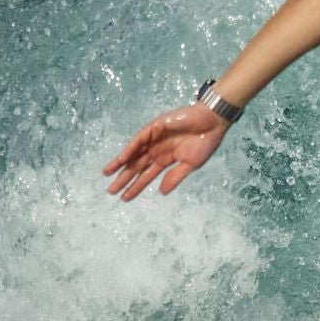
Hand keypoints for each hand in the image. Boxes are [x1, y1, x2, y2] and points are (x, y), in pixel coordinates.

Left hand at [102, 104, 228, 199]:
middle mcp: (157, 150)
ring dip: (120, 164)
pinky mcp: (154, 128)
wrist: (212, 122)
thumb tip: (161, 192)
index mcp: (166, 159)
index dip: (136, 187)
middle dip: (124, 179)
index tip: (125, 198)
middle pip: (136, 167)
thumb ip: (175, 177)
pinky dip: (129, 150)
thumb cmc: (205, 142)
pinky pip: (138, 141)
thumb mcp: (191, 165)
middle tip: (111, 191)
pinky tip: (121, 160)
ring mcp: (154, 139)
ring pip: (133, 154)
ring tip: (107, 174)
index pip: (147, 175)